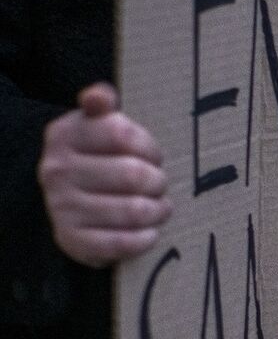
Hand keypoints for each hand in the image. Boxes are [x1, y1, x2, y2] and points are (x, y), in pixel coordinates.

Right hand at [38, 83, 170, 266]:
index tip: (153, 156)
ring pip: (134, 210)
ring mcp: (61, 207)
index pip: (123, 134)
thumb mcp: (97, 125)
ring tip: (160, 207)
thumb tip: (99, 95)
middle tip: (160, 184)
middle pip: (134, 175)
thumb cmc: (99, 159)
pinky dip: (145, 238)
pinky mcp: (72, 240)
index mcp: (64, 135)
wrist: (70, 203)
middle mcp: (57, 170)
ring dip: (158, 210)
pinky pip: (122, 243)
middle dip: (158, 181)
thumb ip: (102, 105)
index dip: (150, 147)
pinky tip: (149, 231)